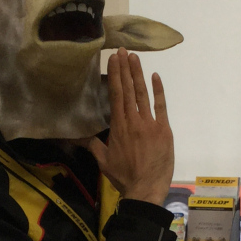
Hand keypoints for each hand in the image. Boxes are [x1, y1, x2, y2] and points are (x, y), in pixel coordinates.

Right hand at [86, 48, 173, 205]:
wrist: (145, 189)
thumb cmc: (123, 177)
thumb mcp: (103, 161)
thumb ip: (93, 145)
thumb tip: (77, 135)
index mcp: (118, 127)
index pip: (116, 95)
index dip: (115, 76)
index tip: (113, 59)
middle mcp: (133, 121)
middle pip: (128, 90)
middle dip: (125, 69)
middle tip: (122, 50)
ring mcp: (150, 124)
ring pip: (143, 94)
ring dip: (138, 75)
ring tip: (134, 58)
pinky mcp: (164, 130)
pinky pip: (161, 106)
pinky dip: (158, 91)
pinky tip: (155, 77)